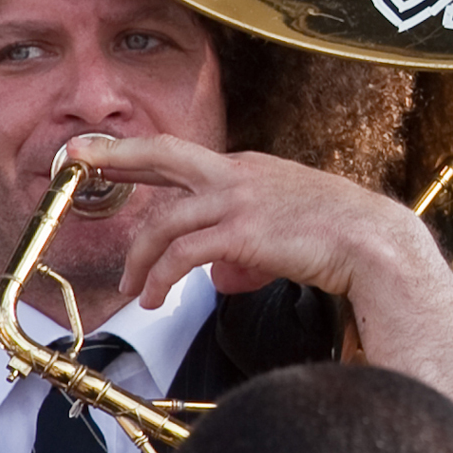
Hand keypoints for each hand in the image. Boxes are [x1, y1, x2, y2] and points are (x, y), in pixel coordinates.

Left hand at [68, 132, 424, 307]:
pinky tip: (156, 297)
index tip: (110, 157)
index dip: (141, 158)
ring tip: (133, 287)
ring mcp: (238, 200)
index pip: (184, 160)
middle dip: (114, 155)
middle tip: (76, 157)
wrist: (376, 242)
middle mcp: (238, 175)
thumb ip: (249, 246)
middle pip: (161, 157)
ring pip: (164, 221)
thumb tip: (221, 275)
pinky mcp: (241, 232)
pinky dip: (161, 277)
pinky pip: (182, 255)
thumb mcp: (290, 230)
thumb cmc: (346, 238)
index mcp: (250, 168)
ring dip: (139, 258)